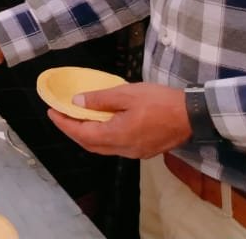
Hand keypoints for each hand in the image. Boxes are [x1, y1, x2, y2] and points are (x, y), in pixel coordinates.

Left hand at [48, 83, 191, 158]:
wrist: (193, 115)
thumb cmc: (160, 101)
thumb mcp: (126, 94)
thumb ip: (100, 100)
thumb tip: (76, 102)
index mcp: (118, 135)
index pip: (82, 134)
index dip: (64, 124)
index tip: (51, 112)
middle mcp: (125, 149)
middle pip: (90, 144)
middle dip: (72, 130)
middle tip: (61, 114)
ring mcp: (136, 152)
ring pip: (103, 147)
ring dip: (87, 134)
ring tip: (77, 118)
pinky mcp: (145, 150)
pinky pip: (116, 146)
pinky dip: (102, 136)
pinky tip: (101, 123)